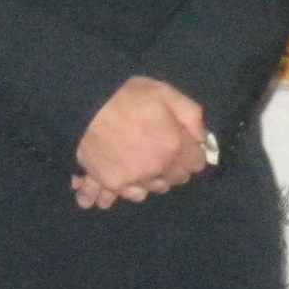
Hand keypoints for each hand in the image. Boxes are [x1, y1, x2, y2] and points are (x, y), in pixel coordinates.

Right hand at [74, 74, 208, 207]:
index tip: (183, 145)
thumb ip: (191, 116)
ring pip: (154, 188)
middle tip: (161, 151)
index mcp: (174, 147)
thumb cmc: (126, 95)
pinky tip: (127, 176)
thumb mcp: (166, 93)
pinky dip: (130, 188)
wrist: (85, 105)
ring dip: (153, 178)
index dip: (191, 153)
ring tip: (143, 162)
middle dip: (174, 166)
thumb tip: (203, 138)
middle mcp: (158, 168)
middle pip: (176, 179)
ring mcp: (135, 179)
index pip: (197, 163)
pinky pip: (130, 195)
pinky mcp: (113, 184)